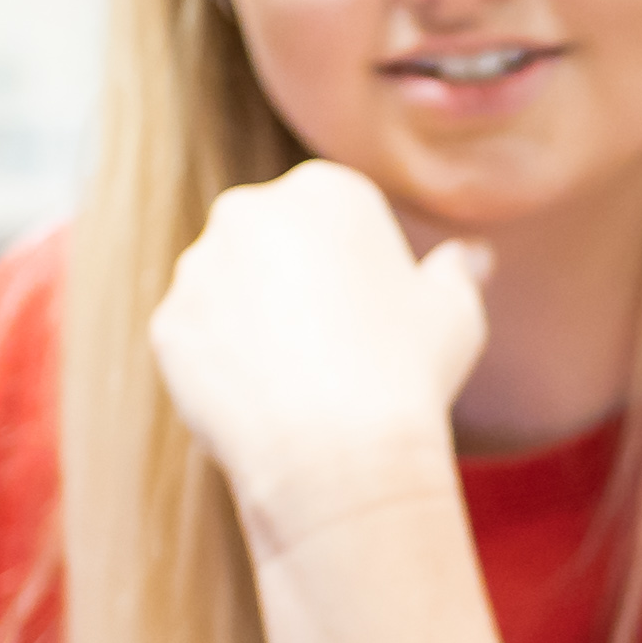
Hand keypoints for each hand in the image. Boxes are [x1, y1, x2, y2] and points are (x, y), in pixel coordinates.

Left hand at [148, 160, 490, 553]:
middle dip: (296, 285)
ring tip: (303, 385)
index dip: (361, 271)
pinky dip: (227, 367)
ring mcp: (197, 267)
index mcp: (324, 189)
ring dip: (257, 324)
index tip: (375, 318)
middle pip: (274, 245)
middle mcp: (248, 211)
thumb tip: (474, 256)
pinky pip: (200, 340)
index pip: (336, 216)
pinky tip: (267, 405)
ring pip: (231, 290)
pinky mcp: (167, 324)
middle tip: (338, 350)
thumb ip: (457, 271)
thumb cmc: (408, 373)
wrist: (336, 453)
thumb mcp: (455, 313)